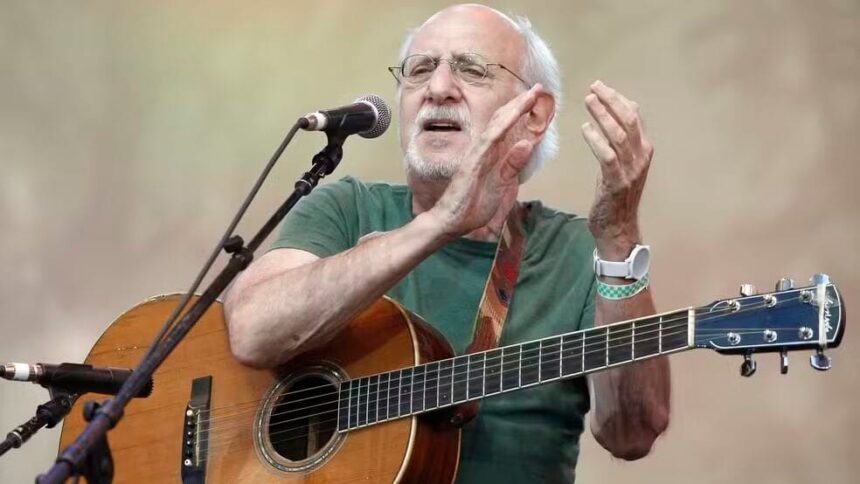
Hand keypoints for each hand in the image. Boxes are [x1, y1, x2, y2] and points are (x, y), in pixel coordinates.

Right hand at [430, 84, 544, 238]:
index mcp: (490, 155)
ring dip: (514, 110)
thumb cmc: (471, 205)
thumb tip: (527, 144)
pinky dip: (501, 127)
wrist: (450, 221)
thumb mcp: (501, 185)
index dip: (520, 112)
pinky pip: (488, 142)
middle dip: (520, 104)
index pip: (506, 128)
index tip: (535, 98)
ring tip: (530, 96)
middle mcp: (483, 150)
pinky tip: (511, 117)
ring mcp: (476, 155)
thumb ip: (512, 165)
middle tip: (538, 88)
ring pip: (496, 126)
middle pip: (502, 120)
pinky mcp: (472, 164)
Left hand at [581, 81, 653, 259]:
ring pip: (619, 135)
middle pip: (629, 120)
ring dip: (603, 115)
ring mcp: (631, 170)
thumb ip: (619, 142)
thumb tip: (612, 116)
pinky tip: (585, 129)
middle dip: (611, 101)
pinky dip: (596, 140)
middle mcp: (641, 157)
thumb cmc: (615, 195)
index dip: (619, 100)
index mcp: (643, 150)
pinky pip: (608, 156)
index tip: (602, 87)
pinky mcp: (617, 182)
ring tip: (588, 101)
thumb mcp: (620, 164)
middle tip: (594, 87)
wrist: (618, 227)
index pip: (635, 117)